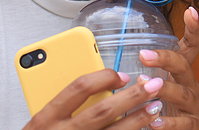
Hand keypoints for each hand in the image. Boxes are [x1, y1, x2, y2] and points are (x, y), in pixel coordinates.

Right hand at [22, 70, 165, 129]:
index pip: (79, 88)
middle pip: (103, 110)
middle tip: (152, 85)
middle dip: (132, 96)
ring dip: (138, 119)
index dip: (105, 77)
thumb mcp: (43, 122)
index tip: (123, 75)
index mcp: (46, 118)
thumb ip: (65, 104)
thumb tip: (101, 84)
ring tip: (155, 107)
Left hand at [137, 6, 198, 128]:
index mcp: (181, 73)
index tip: (190, 11)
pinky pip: (185, 123)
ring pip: (183, 93)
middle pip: (184, 66)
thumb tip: (110, 65)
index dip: (193, 29)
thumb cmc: (161, 109)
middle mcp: (190, 85)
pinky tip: (155, 122)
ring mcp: (193, 106)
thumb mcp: (154, 87)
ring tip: (147, 88)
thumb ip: (142, 75)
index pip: (190, 47)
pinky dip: (170, 123)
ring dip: (165, 90)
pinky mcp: (194, 125)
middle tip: (144, 55)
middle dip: (165, 58)